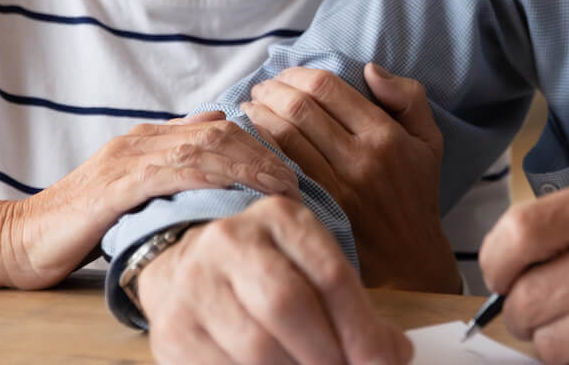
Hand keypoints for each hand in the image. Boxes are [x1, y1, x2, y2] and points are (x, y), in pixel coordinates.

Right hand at [0, 111, 297, 288]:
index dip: (261, 145)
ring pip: (204, 148)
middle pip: (220, 132)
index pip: (220, 129)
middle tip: (297, 180)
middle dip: (264, 153)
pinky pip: (172, 172)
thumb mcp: (133, 192)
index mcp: (149, 139)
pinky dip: (211, 178)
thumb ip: (171, 169)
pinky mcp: (115, 185)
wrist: (18, 240)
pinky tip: (237, 191)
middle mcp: (142, 140)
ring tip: (281, 188)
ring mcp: (127, 159)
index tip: (292, 169)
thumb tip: (219, 138)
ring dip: (249, 166)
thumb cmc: (80, 224)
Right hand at [137, 195, 412, 364]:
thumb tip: (395, 354)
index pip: (331, 275)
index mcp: (281, 218)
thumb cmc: (263, 273)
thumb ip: (354, 309)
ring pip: (256, 345)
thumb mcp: (311, 270)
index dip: (361, 329)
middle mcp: (232, 239)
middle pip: (288, 304)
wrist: (184, 269)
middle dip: (326, 354)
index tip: (380, 361)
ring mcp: (196, 282)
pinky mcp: (172, 328)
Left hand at [242, 63, 459, 291]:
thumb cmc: (416, 193)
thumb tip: (369, 70)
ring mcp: (336, 187)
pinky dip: (260, 148)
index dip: (298, 74)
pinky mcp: (317, 209)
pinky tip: (251, 140)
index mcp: (385, 135)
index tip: (286, 75)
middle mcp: (360, 159)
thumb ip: (408, 96)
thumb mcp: (429, 140)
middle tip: (261, 88)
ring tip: (250, 108)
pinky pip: (279, 169)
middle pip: (300, 108)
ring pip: (284, 137)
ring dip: (259, 115)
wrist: (409, 259)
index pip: (328, 88)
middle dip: (272, 90)